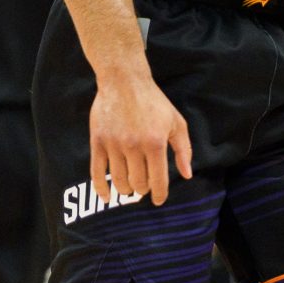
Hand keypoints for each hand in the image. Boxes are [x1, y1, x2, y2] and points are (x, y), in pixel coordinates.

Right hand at [90, 68, 193, 205]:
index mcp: (156, 143)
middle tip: (144, 186)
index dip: (160, 194)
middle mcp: (134, 146)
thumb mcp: (176, 122)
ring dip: (126, 190)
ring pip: (119, 181)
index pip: (158, 180)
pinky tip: (106, 197)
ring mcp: (114, 145)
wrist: (124, 82)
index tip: (159, 200)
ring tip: (130, 188)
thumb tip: (187, 175)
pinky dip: (101, 189)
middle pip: (138, 183)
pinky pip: (96, 172)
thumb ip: (183, 150)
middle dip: (143, 189)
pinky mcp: (98, 141)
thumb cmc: (154, 102)